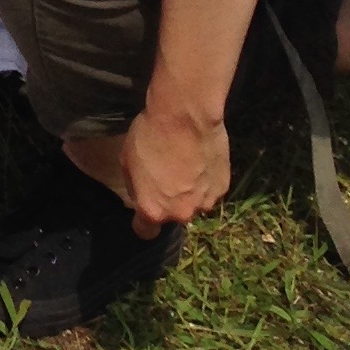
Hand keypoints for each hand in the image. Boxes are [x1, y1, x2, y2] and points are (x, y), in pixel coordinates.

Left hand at [110, 102, 230, 234]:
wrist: (185, 116)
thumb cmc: (149, 136)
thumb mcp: (126, 161)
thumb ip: (136, 187)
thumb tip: (142, 194)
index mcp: (153, 210)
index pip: (146, 232)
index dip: (143, 221)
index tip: (144, 208)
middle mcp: (181, 213)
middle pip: (173, 215)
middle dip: (169, 201)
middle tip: (167, 175)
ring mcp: (206, 202)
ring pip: (195, 203)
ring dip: (190, 191)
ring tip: (186, 164)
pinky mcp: (223, 188)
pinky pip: (211, 190)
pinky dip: (206, 179)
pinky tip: (201, 159)